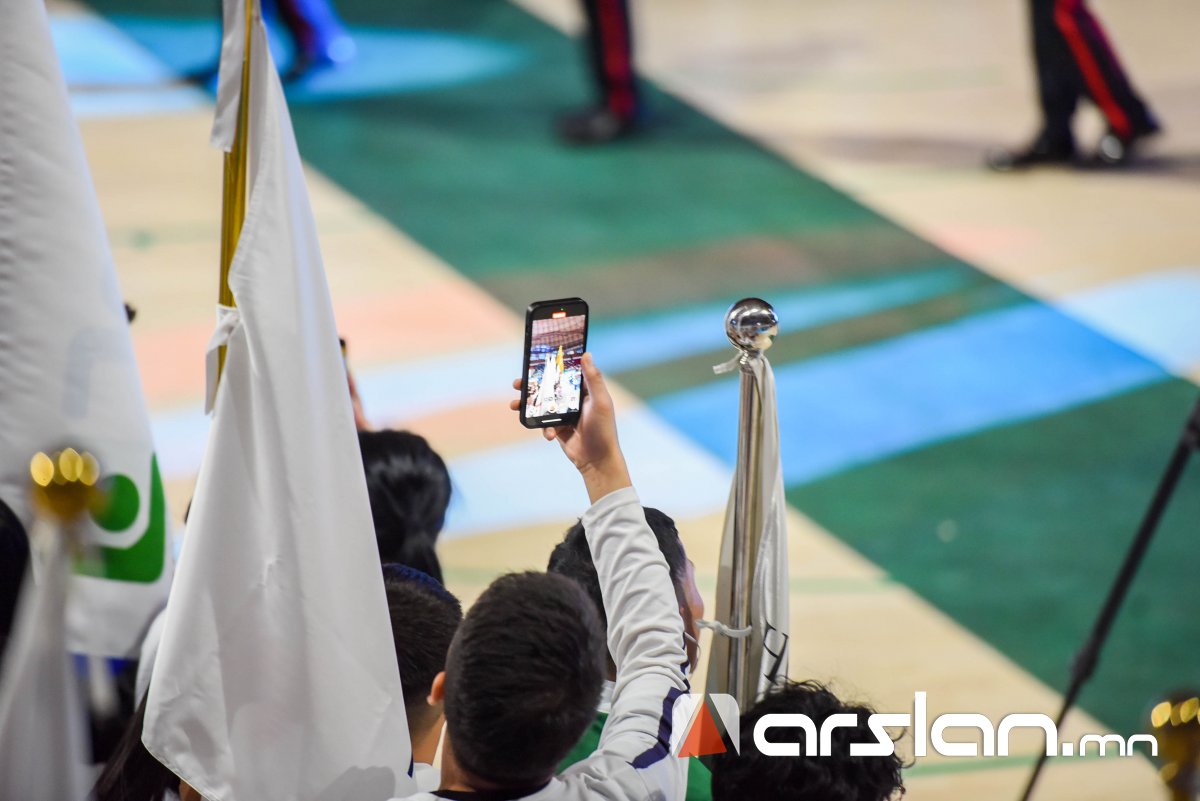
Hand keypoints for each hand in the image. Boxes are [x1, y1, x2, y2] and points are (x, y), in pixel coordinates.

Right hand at [510, 353, 630, 501]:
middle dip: (532, 385)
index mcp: (584, 391)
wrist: (597, 461)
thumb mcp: (600, 402)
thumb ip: (594, 379)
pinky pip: (543, 423)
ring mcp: (564, 414)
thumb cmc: (604, 430)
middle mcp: (573, 400)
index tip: (536, 360)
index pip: (566, 373)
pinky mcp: (557, 428)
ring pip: (542, 405)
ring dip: (527, 404)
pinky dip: (541, 427)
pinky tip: (547, 434)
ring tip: (515, 405)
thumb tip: (586, 354)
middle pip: (549, 388)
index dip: (551, 366)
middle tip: (518, 383)